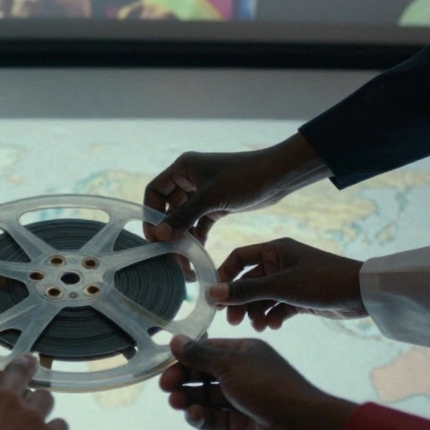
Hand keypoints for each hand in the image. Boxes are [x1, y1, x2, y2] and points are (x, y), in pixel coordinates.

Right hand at [144, 134, 330, 242]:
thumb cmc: (244, 178)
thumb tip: (159, 236)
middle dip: (168, 231)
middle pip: (169, 208)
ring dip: (183, 238)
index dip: (151, 214)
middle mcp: (190, 179)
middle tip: (168, 255)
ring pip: (185, 219)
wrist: (279, 176)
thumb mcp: (210, 198)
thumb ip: (183, 217)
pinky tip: (197, 254)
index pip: (154, 192)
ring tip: (183, 261)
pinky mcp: (217, 204)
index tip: (154, 237)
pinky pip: (200, 223)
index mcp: (183, 168)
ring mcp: (203, 193)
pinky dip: (198, 237)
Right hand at [159, 336, 354, 429]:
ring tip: (176, 403)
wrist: (301, 425)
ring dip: (189, 399)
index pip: (207, 350)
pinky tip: (193, 416)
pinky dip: (201, 417)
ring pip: (206, 398)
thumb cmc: (267, 386)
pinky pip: (214, 418)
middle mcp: (242, 374)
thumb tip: (175, 341)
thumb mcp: (230, 364)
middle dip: (183, 380)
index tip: (166, 365)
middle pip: (204, 375)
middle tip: (166, 387)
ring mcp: (241, 400)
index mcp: (244, 352)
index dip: (185, 357)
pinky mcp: (240, 424)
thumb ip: (200, 355)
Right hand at [212, 238, 367, 330]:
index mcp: (274, 250)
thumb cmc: (322, 281)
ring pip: (263, 297)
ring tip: (258, 327)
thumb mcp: (281, 286)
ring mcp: (290, 280)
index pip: (238, 258)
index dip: (224, 275)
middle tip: (234, 322)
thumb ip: (246, 291)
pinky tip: (274, 326)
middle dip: (241, 302)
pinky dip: (273, 316)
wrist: (362, 293)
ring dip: (257, 312)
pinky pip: (278, 307)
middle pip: (249, 282)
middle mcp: (280, 263)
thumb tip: (212, 294)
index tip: (215, 297)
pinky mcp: (300, 297)